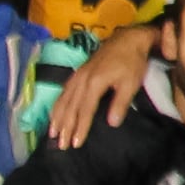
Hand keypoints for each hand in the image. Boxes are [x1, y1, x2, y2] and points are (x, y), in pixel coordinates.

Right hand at [49, 23, 157, 145]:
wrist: (128, 39)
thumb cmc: (132, 62)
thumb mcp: (131, 83)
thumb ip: (120, 103)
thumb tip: (112, 123)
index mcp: (94, 83)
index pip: (85, 110)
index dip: (80, 128)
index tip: (75, 143)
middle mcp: (82, 80)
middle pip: (70, 107)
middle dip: (65, 127)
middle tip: (61, 145)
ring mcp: (78, 75)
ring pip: (64, 100)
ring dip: (57, 118)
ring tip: (52, 134)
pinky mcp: (78, 72)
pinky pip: (64, 91)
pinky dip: (58, 104)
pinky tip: (55, 114)